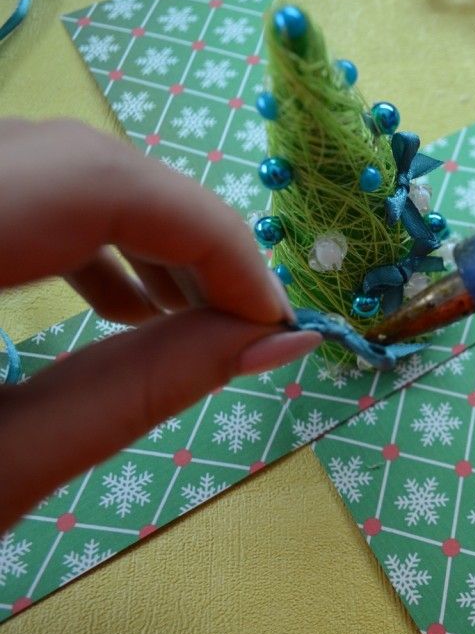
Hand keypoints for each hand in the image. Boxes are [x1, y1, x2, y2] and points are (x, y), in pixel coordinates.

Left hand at [0, 120, 321, 532]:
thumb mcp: (9, 467)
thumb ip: (150, 389)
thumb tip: (287, 340)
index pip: (105, 187)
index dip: (212, 242)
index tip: (274, 317)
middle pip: (86, 165)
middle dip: (189, 238)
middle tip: (246, 319)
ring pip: (55, 165)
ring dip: (142, 233)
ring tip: (191, 314)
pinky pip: (22, 185)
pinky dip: (86, 233)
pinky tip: (121, 298)